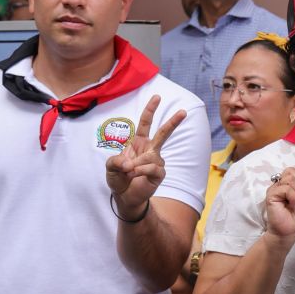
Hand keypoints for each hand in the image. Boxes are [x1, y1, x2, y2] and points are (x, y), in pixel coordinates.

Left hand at [106, 95, 185, 214]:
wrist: (125, 196)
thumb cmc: (118, 178)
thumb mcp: (110, 167)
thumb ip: (116, 161)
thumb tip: (130, 164)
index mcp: (138, 142)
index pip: (146, 123)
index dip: (150, 110)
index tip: (157, 97)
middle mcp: (150, 149)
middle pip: (163, 133)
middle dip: (174, 122)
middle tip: (183, 111)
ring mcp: (156, 161)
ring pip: (151, 156)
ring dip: (136, 164)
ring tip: (128, 173)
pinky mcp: (160, 173)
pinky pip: (152, 168)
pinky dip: (140, 171)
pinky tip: (134, 176)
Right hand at [263, 167, 294, 243]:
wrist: (290, 229)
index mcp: (290, 183)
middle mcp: (281, 184)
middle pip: (292, 170)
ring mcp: (275, 188)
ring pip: (290, 178)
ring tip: (293, 202)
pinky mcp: (271, 194)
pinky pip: (286, 188)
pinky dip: (292, 197)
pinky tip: (290, 204)